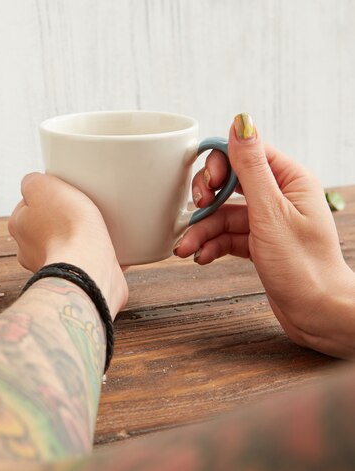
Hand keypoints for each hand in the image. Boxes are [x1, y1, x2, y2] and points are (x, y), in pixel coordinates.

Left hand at [8, 173, 127, 316]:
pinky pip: (88, 261)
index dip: (48, 195)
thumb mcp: (41, 185)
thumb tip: (33, 184)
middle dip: (64, 217)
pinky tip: (108, 246)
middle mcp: (30, 251)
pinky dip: (97, 254)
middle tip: (81, 209)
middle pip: (48, 224)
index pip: (29, 204)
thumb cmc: (67, 227)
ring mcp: (54, 268)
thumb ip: (31, 181)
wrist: (90, 267)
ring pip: (67, 244)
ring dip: (80, 236)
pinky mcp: (78, 280)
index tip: (64, 194)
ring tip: (97, 228)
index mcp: (19, 227)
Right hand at [175, 113, 354, 357]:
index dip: (218, 165)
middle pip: (230, 184)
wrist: (317, 314)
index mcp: (290, 180)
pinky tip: (202, 256)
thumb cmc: (304, 267)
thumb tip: (241, 122)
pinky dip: (212, 245)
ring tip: (187, 248)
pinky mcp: (259, 244)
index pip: (245, 154)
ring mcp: (268, 222)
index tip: (205, 188)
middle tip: (195, 211)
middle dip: (206, 200)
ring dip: (202, 230)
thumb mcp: (270, 213)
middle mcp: (280, 197)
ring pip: (224, 214)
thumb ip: (251, 167)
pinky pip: (227, 236)